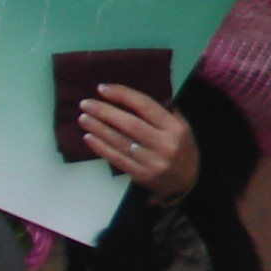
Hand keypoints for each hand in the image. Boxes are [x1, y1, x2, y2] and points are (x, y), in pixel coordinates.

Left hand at [81, 84, 198, 201]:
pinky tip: (88, 137)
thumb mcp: (182, 127)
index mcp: (175, 128)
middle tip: (85, 104)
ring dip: (98, 129)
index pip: (146, 106)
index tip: (102, 89)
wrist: (187, 181)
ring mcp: (153, 161)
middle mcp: (165, 144)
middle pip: (130, 124)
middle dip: (105, 112)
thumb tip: (132, 97)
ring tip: (83, 118)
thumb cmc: (181, 148)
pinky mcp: (141, 175)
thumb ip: (162, 112)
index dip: (123, 95)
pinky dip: (101, 147)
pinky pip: (117, 159)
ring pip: (120, 142)